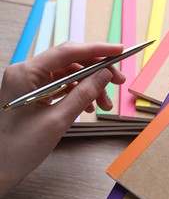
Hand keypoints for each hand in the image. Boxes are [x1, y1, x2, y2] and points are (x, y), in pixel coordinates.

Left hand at [0, 42, 125, 197]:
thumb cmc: (20, 147)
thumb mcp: (58, 120)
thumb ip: (83, 94)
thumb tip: (105, 75)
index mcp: (26, 73)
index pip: (67, 52)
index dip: (97, 50)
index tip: (119, 50)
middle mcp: (26, 73)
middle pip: (69, 62)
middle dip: (96, 71)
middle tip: (118, 82)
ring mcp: (29, 83)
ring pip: (68, 76)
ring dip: (90, 87)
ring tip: (104, 105)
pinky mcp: (34, 94)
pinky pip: (61, 87)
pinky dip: (78, 94)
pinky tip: (89, 108)